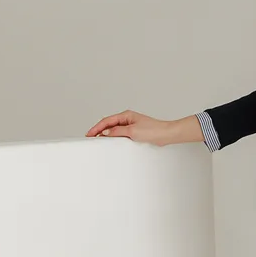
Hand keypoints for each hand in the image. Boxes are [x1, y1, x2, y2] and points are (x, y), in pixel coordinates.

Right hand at [85, 111, 199, 146]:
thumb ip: (118, 132)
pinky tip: (112, 141)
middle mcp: (128, 119)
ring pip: (114, 129)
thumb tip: (106, 133)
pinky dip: (114, 137)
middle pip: (109, 124)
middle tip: (90, 137)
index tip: (89, 133)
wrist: (166, 134)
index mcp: (126, 115)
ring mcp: (131, 125)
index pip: (107, 121)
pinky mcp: (135, 131)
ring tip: (98, 140)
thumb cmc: (154, 130)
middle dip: (99, 130)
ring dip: (106, 134)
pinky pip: (120, 133)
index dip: (96, 127)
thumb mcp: (132, 131)